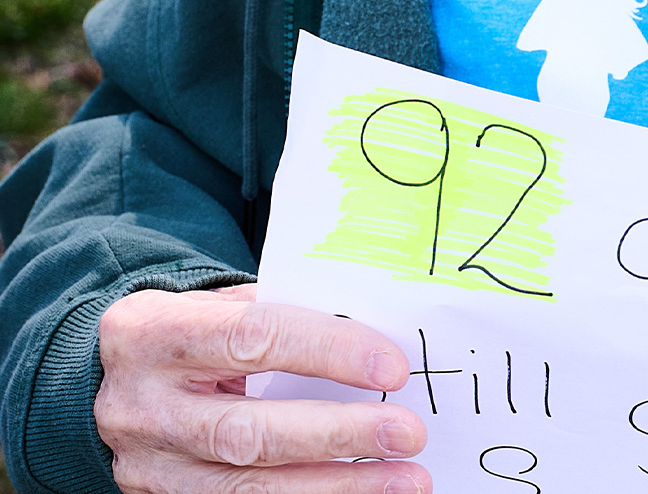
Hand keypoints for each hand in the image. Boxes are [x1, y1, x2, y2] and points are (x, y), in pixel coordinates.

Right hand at [96, 283, 429, 493]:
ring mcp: (148, 464)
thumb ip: (287, 313)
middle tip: (408, 434)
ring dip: (336, 485)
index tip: (393, 369)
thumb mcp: (221, 304)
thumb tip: (377, 336)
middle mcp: (142, 405)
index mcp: (155, 332)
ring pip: (247, 487)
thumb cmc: (191, 329)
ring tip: (403, 480)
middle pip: (249, 431)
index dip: (329, 352)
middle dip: (338, 434)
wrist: (108, 376)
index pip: (255, 338)